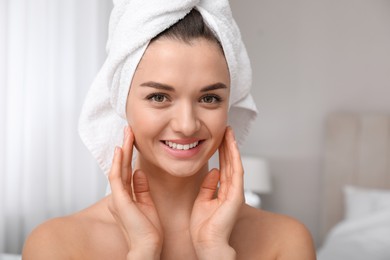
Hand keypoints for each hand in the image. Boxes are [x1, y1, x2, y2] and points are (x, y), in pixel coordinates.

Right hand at [108, 126, 161, 258]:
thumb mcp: (147, 204)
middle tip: (128, 131)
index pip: (127, 171)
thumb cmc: (148, 230)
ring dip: (123, 150)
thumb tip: (139, 173)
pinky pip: (117, 177)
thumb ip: (141, 188)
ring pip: (119, 168)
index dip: (129, 156)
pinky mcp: (120, 200)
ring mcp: (118, 197)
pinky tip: (121, 150)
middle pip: (122, 166)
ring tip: (127, 134)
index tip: (132, 141)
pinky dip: (118, 163)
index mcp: (126, 197)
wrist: (148, 246)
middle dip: (125, 148)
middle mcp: (119, 195)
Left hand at [190, 127, 243, 258]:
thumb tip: (214, 171)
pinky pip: (235, 172)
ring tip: (229, 132)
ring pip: (234, 163)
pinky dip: (234, 157)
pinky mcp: (235, 195)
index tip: (220, 138)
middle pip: (230, 162)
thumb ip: (209, 186)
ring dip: (232, 147)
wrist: (207, 243)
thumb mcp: (202, 200)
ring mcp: (235, 191)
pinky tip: (231, 145)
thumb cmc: (204, 227)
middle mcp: (231, 189)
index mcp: (223, 191)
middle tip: (226, 130)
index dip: (223, 152)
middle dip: (228, 145)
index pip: (224, 166)